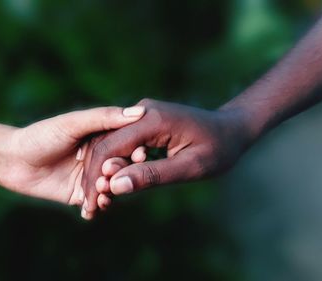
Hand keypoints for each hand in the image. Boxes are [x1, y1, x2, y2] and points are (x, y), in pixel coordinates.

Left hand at [0, 106, 145, 210]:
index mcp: (101, 136)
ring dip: (112, 191)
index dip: (136, 150)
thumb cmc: (41, 135)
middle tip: (115, 176)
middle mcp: (100, 157)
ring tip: (103, 192)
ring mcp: (91, 177)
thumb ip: (103, 118)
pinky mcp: (80, 195)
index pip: (127, 144)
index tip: (141, 154)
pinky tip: (96, 206)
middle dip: (122, 174)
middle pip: (122, 168)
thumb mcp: (72, 123)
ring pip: (112, 187)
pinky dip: (100, 206)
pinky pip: (97, 203)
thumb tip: (139, 112)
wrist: (12, 161)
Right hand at [82, 98, 252, 215]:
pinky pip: (121, 143)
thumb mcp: (190, 166)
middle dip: (94, 176)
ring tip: (96, 201)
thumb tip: (115, 186)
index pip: (111, 147)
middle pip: (105, 144)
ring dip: (101, 171)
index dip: (98, 176)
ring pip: (109, 143)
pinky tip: (110, 185)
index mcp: (153, 120)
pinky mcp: (143, 122)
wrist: (232, 128)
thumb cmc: (218, 149)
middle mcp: (142, 112)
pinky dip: (114, 165)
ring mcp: (141, 115)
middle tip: (88, 207)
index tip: (91, 203)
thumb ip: (152, 175)